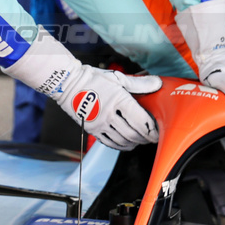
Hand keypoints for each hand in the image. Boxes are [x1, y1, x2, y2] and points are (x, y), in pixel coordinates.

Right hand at [47, 64, 162, 149]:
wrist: (67, 84)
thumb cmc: (93, 79)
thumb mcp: (118, 78)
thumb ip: (139, 83)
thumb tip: (158, 83)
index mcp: (119, 99)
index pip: (141, 120)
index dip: (152, 129)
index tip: (158, 132)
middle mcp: (109, 114)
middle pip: (133, 133)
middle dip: (146, 138)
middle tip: (153, 138)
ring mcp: (99, 123)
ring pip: (122, 140)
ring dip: (135, 143)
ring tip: (141, 140)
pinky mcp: (92, 130)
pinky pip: (110, 143)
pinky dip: (121, 146)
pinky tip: (127, 143)